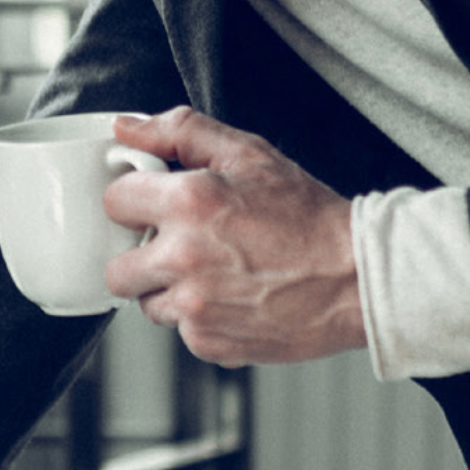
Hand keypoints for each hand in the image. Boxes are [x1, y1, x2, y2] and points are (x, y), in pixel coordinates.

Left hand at [103, 106, 365, 367]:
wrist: (354, 277)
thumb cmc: (305, 214)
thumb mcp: (246, 152)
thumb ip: (179, 130)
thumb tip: (125, 127)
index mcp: (188, 202)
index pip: (115, 201)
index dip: (135, 199)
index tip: (154, 204)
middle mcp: (183, 257)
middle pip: (115, 267)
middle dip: (139, 253)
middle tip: (176, 244)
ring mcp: (194, 307)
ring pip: (146, 302)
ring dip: (168, 289)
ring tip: (212, 270)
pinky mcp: (209, 343)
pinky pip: (181, 330)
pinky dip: (199, 316)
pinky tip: (231, 296)